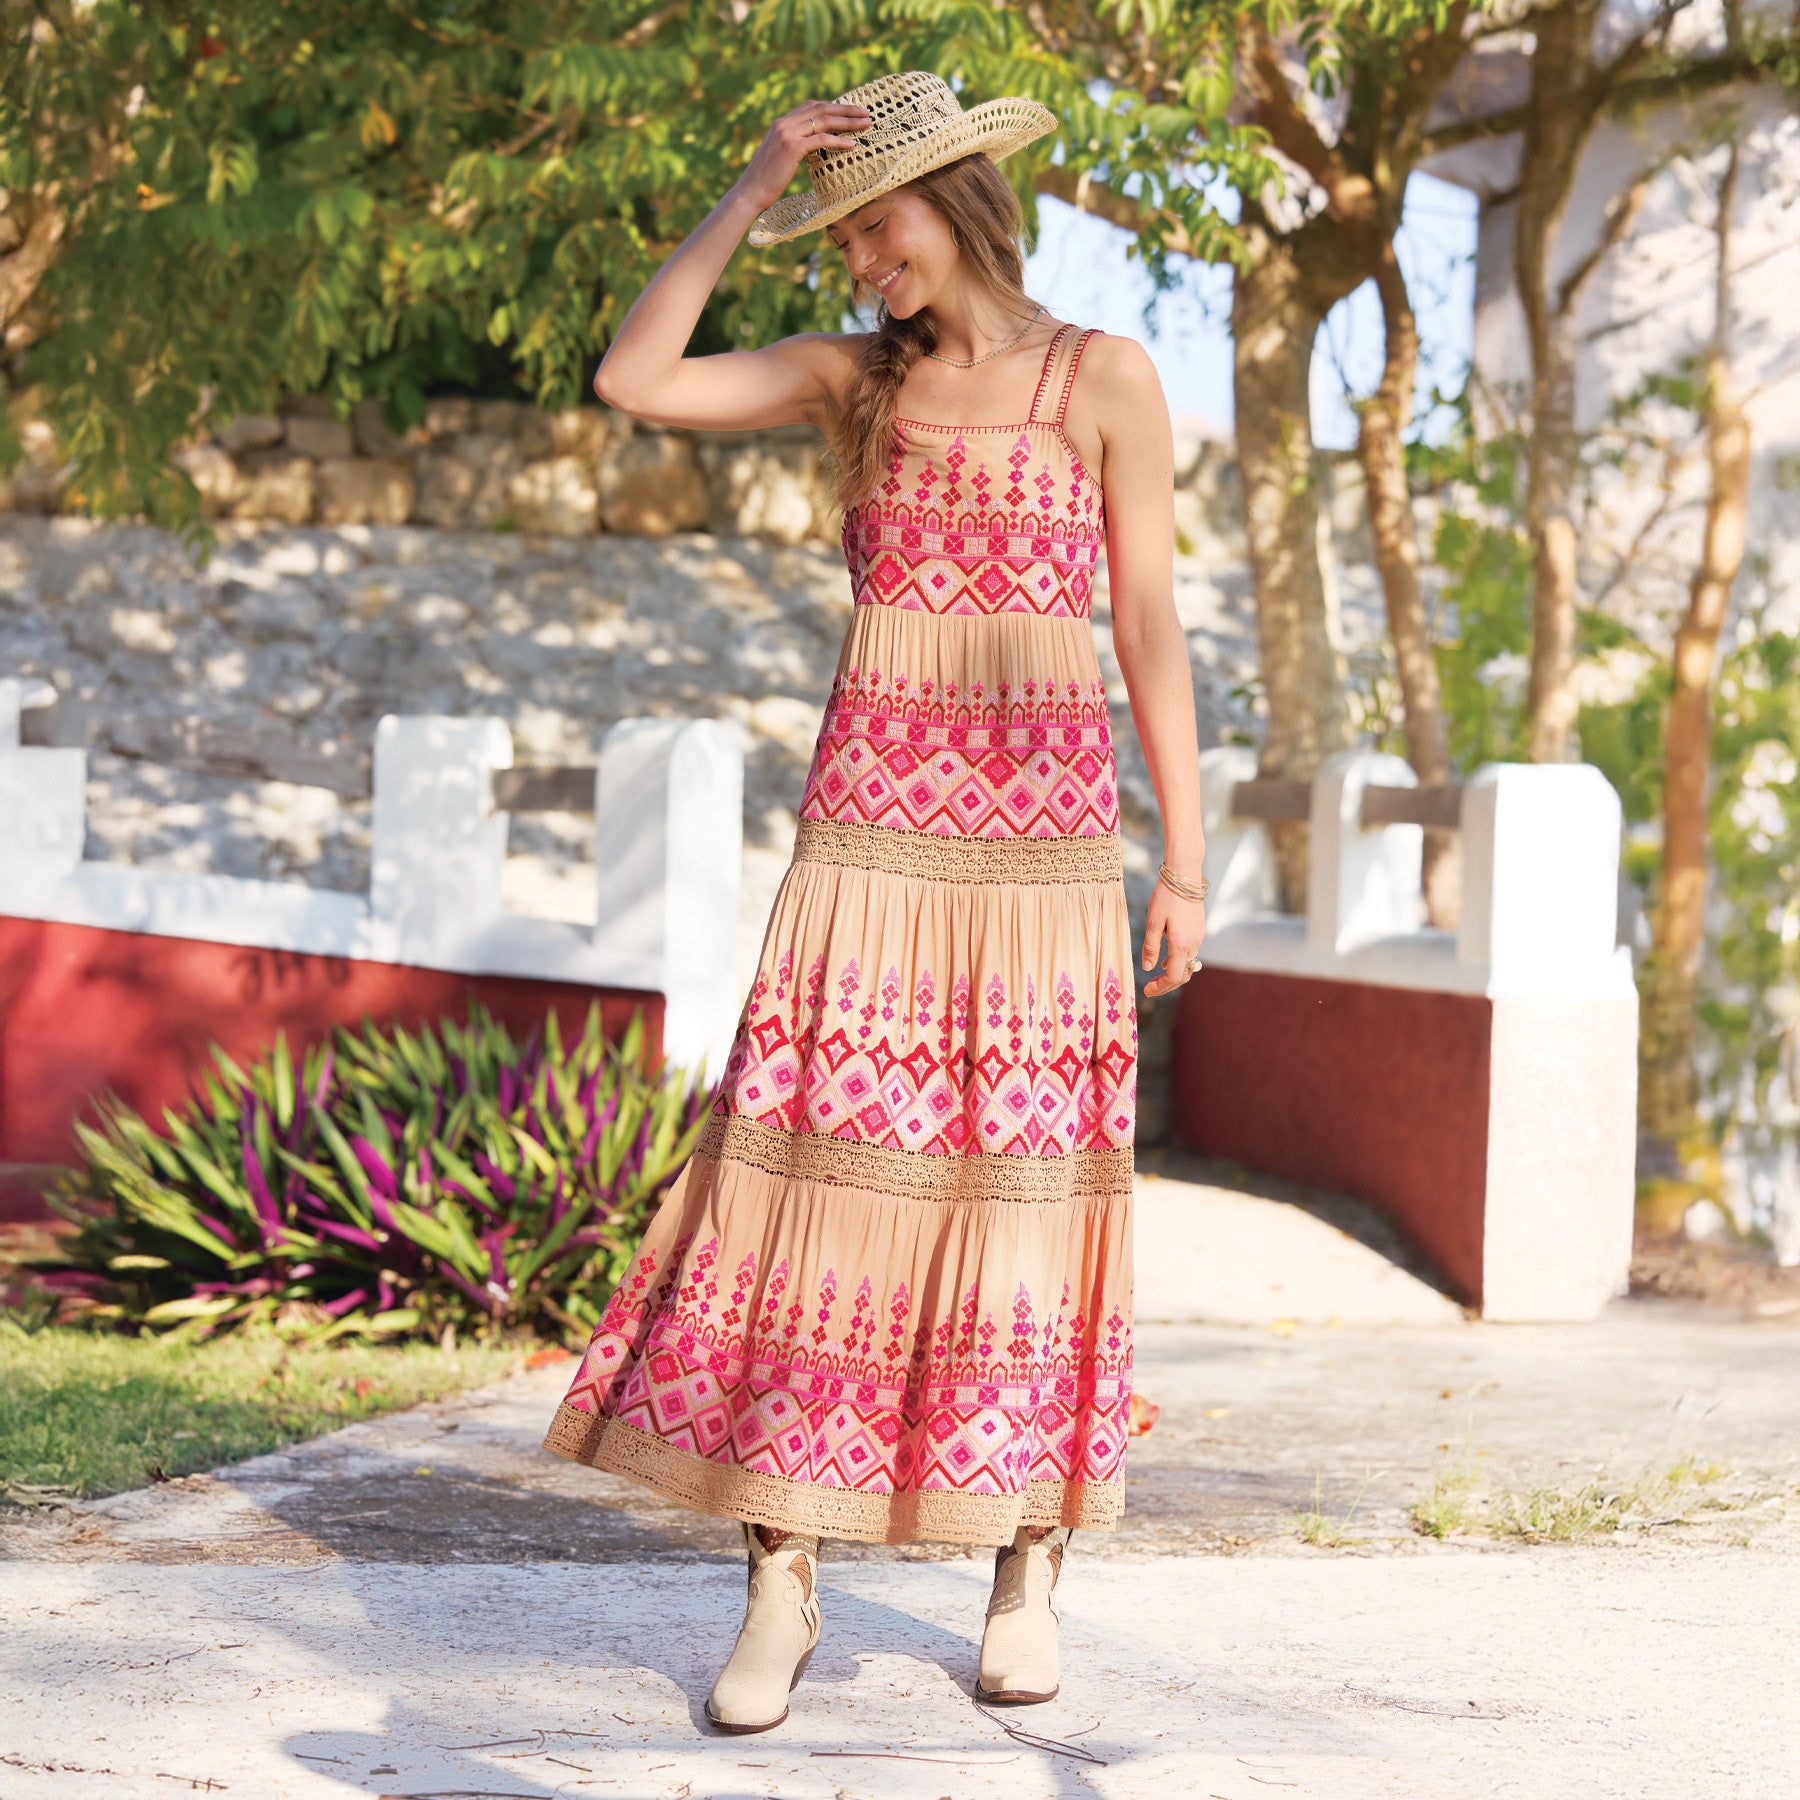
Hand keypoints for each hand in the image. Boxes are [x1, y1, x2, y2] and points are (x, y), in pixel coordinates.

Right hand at [733, 99, 871, 212]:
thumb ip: (795, 148)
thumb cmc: (766, 183)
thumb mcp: (780, 159)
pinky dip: (839, 141)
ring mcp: (787, 134)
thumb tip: (812, 149)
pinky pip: (821, 140)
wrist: (749, 193)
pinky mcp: (792, 148)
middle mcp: (784, 123)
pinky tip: (852, 145)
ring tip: (865, 124)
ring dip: (847, 122)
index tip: (851, 111)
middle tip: (866, 113)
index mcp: (781, 123)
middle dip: (846, 109)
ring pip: (823, 120)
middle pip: (821, 108)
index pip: (811, 106)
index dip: (833, 106)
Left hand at [1140, 881, 1207, 998]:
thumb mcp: (1152, 922)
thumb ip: (1150, 947)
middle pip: (1184, 975)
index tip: (1147, 990)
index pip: (1174, 977)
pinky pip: (1191, 952)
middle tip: (1151, 986)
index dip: (1160, 987)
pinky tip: (1168, 955)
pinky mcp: (1200, 929)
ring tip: (1157, 971)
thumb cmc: (1166, 897)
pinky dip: (1180, 959)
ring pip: (1189, 964)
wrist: (1184, 876)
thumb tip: (1148, 968)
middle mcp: (1194, 943)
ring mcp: (1199, 937)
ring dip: (1174, 971)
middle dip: (1167, 984)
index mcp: (1181, 944)